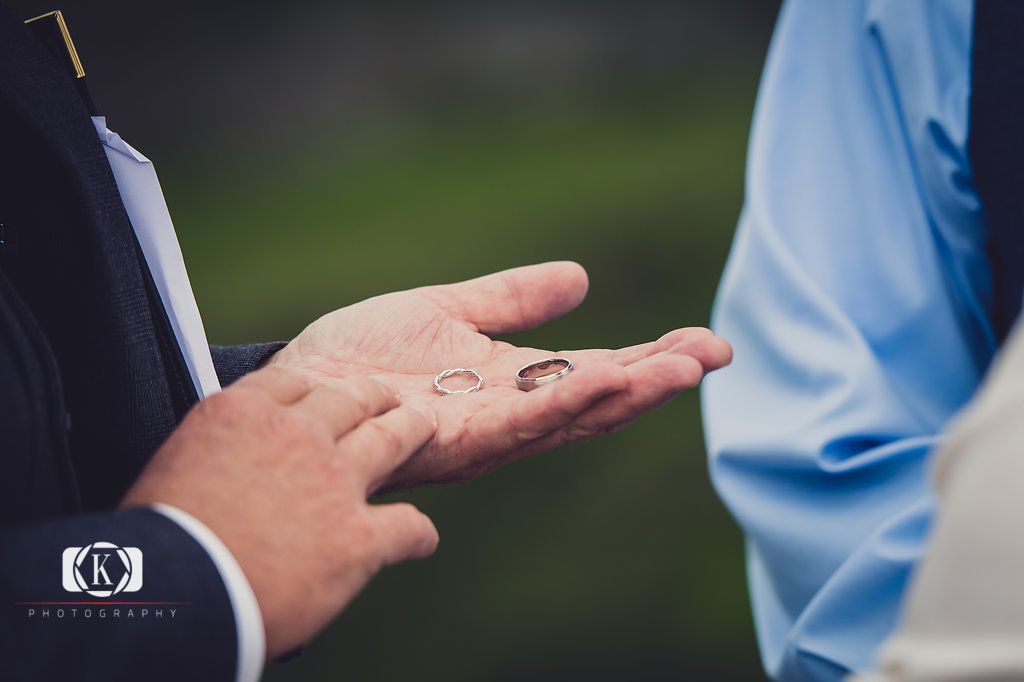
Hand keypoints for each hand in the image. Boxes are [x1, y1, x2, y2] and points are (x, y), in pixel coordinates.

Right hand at [121, 366, 438, 658]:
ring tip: (424, 429)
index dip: (318, 387)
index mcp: (243, 412)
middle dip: (373, 397)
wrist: (180, 592)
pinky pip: (408, 523)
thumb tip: (233, 460)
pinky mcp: (359, 535)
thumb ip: (219, 448)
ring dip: (412, 431)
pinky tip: (420, 539)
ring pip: (392, 439)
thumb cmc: (165, 539)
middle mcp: (296, 435)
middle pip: (351, 400)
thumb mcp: (176, 465)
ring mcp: (335, 481)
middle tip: (388, 400)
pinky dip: (417, 533)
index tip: (327, 393)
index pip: (295, 381)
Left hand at [269, 261, 731, 487]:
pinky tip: (608, 375)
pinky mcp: (452, 440)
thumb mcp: (448, 311)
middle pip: (597, 401)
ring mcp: (485, 434)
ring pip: (571, 416)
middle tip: (716, 354)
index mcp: (513, 387)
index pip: (595, 373)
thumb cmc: (363, 355)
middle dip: (657, 379)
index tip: (704, 341)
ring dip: (629, 392)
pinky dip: (567, 401)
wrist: (299, 385)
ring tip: (683, 366)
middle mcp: (509, 418)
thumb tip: (580, 277)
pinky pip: (520, 423)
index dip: (650, 359)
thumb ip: (511, 299)